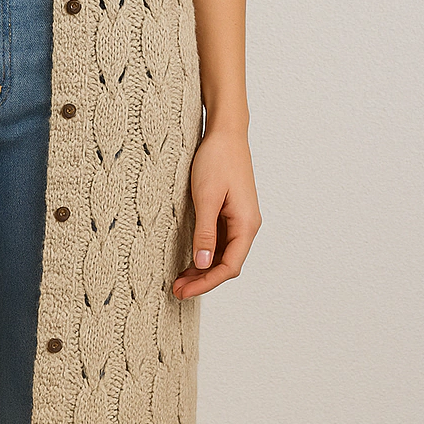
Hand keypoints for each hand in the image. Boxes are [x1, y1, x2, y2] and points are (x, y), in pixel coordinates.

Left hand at [172, 124, 260, 298]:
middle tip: (176, 290)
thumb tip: (203, 264)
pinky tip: (190, 258)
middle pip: (227, 264)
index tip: (183, 291)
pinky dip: (205, 252)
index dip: (206, 283)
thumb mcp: (206, 197)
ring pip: (223, 253)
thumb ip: (205, 232)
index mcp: (246, 224)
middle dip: (202, 279)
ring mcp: (240, 218)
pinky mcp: (231, 211)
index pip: (229, 266)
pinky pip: (220, 240)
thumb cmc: (217, 159)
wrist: (226, 132)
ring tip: (179, 279)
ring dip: (203, 268)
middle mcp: (247, 225)